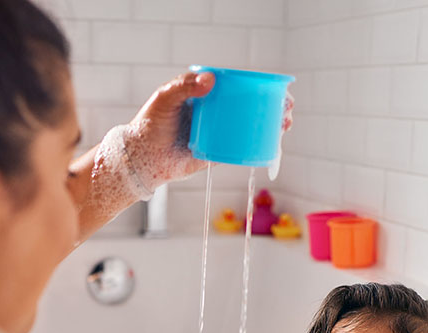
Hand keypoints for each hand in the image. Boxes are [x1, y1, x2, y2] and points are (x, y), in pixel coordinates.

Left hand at [122, 74, 295, 191]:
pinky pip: (239, 150)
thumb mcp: (165, 99)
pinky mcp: (215, 155)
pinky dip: (255, 148)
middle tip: (287, 108)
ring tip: (285, 124)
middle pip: (249, 108)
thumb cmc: (150, 125)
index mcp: (205, 97)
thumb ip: (185, 86)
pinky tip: (270, 146)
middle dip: (272, 107)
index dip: (258, 87)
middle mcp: (214, 115)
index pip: (237, 88)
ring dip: (269, 127)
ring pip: (248, 129)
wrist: (141, 159)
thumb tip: (211, 80)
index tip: (276, 88)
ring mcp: (216, 135)